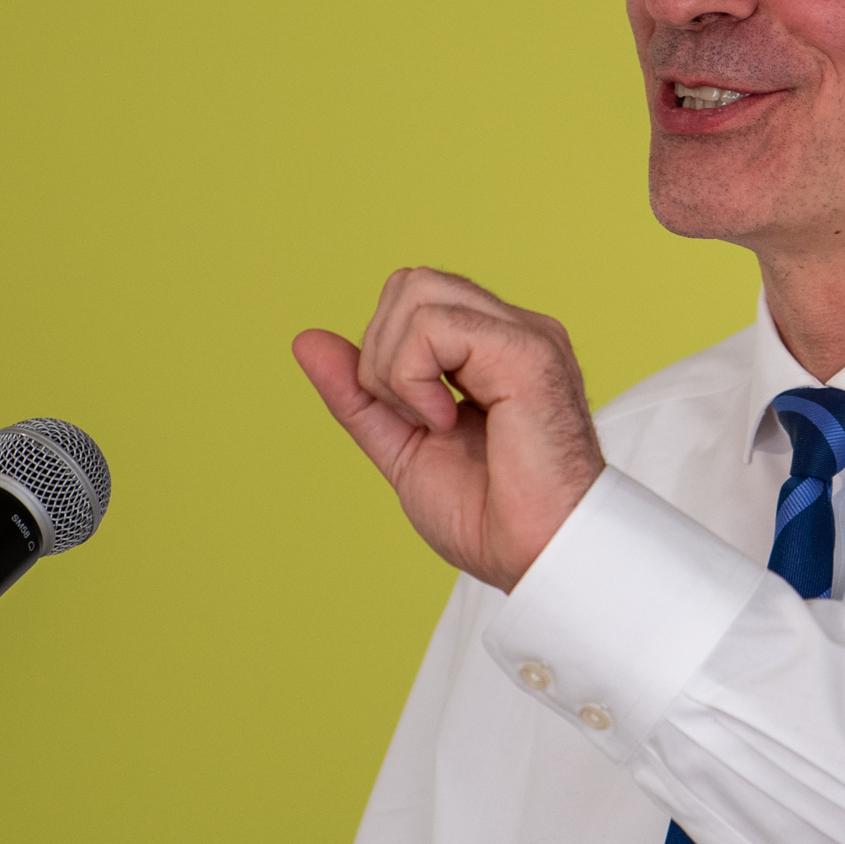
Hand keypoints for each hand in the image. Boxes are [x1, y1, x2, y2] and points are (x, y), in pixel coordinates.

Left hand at [294, 268, 607, 590]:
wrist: (538, 559)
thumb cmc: (490, 517)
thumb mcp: (402, 448)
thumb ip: (359, 396)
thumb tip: (306, 341)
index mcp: (492, 348)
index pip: (410, 302)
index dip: (383, 357)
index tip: (414, 421)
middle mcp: (514, 330)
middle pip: (408, 283)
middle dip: (382, 355)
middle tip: (418, 422)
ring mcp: (525, 335)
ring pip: (416, 291)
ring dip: (396, 369)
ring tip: (435, 424)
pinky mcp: (529, 351)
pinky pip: (434, 325)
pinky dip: (415, 379)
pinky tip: (447, 423)